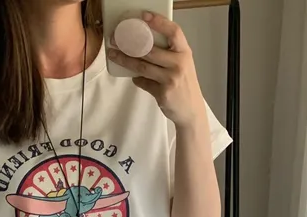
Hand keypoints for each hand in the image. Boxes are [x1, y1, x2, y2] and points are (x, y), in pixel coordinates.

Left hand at [109, 12, 203, 128]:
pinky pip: (144, 83)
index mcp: (184, 52)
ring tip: (114, 55)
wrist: (191, 110)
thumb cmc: (184, 84)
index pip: (173, 32)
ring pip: (143, 67)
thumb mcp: (183, 64)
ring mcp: (171, 79)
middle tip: (116, 40)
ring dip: (126, 61)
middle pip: (150, 50)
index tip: (144, 16)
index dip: (159, 22)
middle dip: (130, 44)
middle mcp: (179, 64)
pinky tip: (135, 78)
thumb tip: (143, 44)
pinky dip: (137, 80)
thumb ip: (169, 54)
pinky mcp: (163, 93)